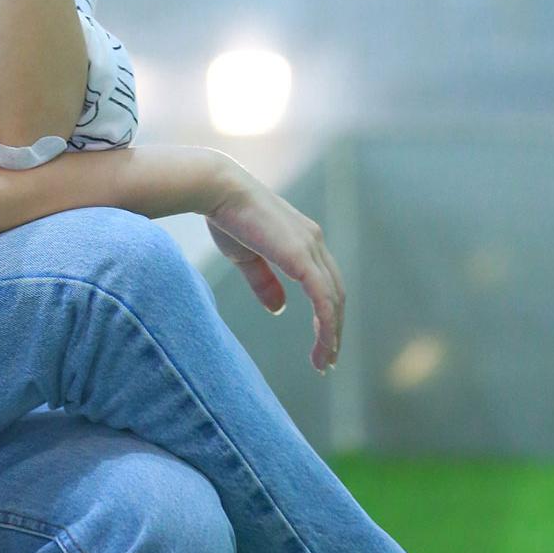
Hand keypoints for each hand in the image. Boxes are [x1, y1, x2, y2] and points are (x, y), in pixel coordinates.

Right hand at [204, 159, 345, 373]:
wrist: (218, 190)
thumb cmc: (226, 217)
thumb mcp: (246, 257)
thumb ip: (264, 282)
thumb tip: (280, 309)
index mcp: (302, 240)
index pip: (324, 282)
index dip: (326, 312)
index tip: (321, 341)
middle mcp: (313, 242)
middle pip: (335, 293)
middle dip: (333, 328)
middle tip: (327, 360)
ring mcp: (311, 247)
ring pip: (333, 300)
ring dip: (332, 334)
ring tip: (324, 362)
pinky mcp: (301, 257)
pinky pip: (322, 298)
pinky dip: (327, 325)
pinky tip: (324, 345)